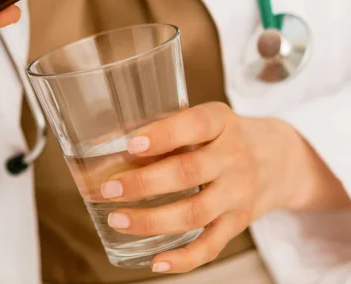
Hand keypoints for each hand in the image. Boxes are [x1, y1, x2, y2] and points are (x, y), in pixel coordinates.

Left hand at [100, 102, 311, 272]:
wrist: (279, 159)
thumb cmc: (222, 136)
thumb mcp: (201, 120)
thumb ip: (159, 128)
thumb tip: (102, 145)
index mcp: (220, 122)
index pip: (195, 125)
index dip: (163, 136)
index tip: (132, 145)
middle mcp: (233, 157)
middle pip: (189, 173)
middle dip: (144, 184)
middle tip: (108, 189)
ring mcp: (238, 193)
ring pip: (195, 213)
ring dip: (152, 221)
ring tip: (117, 220)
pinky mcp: (238, 223)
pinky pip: (212, 246)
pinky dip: (184, 259)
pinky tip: (156, 261)